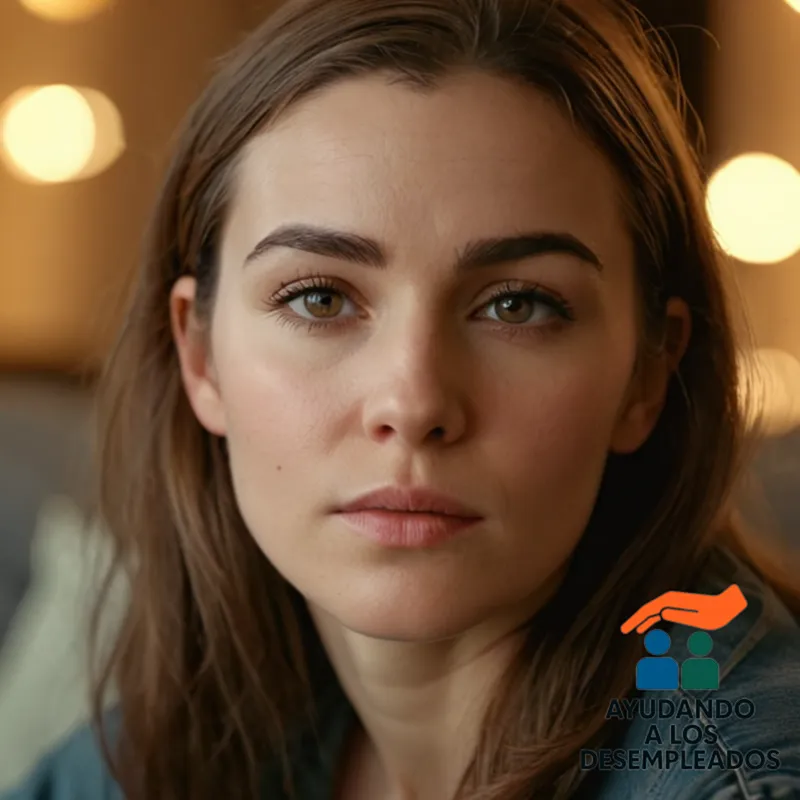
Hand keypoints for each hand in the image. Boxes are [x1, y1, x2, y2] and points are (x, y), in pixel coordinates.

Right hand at [620, 584, 747, 634]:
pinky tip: (649, 628)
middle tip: (624, 631)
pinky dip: (653, 619)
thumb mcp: (704, 617)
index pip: (650, 608)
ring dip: (643, 620)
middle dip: (636, 619)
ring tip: (634, 631)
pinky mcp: (682, 607)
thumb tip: (660, 611)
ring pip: (654, 610)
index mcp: (675, 600)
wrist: (733, 606)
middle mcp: (673, 599)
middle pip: (649, 608)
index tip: (627, 629)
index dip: (637, 618)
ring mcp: (677, 602)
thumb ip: (682, 614)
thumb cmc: (721, 614)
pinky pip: (662, 612)